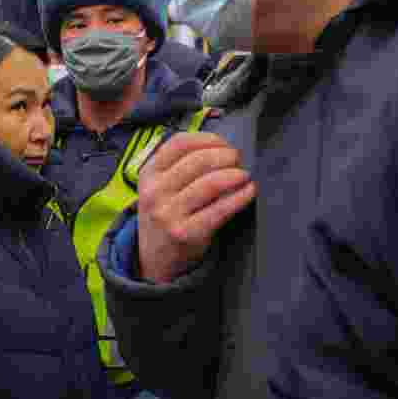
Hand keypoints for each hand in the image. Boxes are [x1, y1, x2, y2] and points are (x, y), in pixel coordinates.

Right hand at [137, 132, 255, 283]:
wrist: (154, 259)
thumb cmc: (165, 216)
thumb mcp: (159, 187)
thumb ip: (179, 166)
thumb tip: (222, 149)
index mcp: (149, 174)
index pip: (179, 143)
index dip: (208, 140)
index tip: (224, 144)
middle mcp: (155, 192)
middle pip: (198, 160)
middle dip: (226, 156)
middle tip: (238, 160)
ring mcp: (168, 214)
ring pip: (210, 183)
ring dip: (235, 175)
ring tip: (244, 175)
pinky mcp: (185, 233)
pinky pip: (220, 209)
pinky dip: (239, 197)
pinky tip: (248, 191)